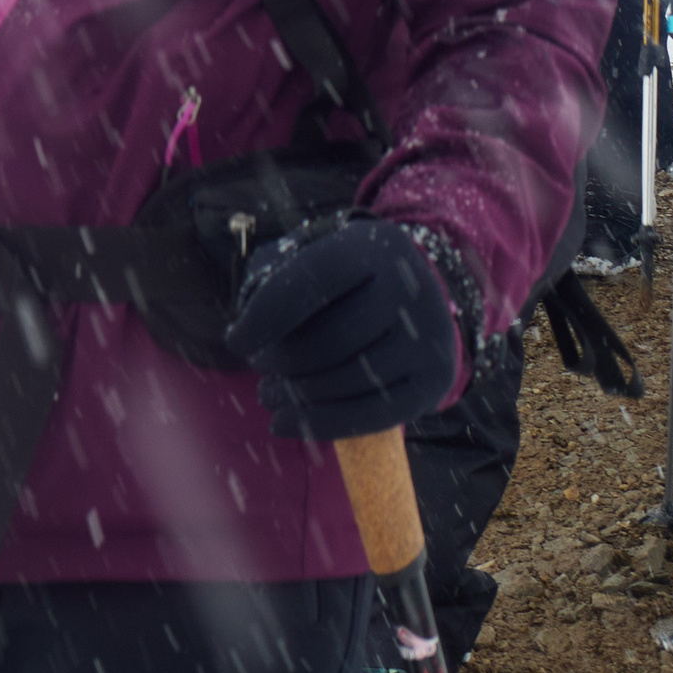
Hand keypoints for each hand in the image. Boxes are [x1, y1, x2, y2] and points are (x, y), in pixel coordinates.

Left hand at [224, 217, 459, 438]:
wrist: (425, 294)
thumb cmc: (352, 278)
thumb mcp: (321, 255)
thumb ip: (276, 278)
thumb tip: (247, 330)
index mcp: (376, 248)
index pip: (311, 281)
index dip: (266, 316)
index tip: (237, 342)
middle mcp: (410, 290)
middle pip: (330, 339)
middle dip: (282, 360)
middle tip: (260, 367)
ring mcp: (429, 339)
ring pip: (348, 380)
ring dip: (296, 396)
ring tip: (269, 395)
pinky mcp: (434, 382)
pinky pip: (372, 415)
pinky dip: (321, 424)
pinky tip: (286, 423)